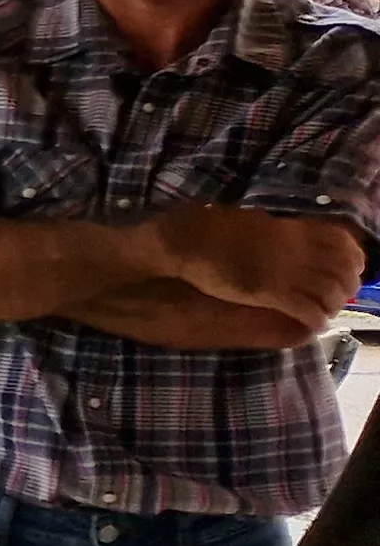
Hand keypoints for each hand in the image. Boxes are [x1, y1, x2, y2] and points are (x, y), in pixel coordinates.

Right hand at [158, 205, 364, 333]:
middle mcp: (298, 251)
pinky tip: (315, 324)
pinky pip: (307, 310)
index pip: (343, 243)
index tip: (353, 267)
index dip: (354, 258)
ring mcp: (286, 272)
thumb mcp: (256, 221)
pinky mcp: (271, 293)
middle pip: (343, 270)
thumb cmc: (215, 227)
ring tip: (328, 310)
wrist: (190, 240)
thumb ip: (279, 229)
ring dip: (334, 305)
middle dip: (348, 286)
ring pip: (331, 292)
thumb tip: (289, 232)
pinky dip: (316, 320)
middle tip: (342, 295)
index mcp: (295, 230)